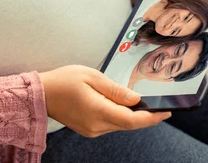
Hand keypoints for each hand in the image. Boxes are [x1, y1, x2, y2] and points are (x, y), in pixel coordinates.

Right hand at [39, 65, 170, 136]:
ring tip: (135, 101)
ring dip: (130, 115)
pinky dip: (118, 116)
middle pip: (128, 124)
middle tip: (156, 104)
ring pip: (120, 125)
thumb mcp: (92, 76)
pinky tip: (118, 105)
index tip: (166, 112)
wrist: (41, 94)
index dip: (152, 118)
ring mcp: (92, 130)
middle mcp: (96, 126)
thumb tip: (136, 99)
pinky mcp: (89, 130)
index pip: (132, 120)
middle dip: (144, 115)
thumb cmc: (63, 81)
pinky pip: (110, 124)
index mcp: (98, 111)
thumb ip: (116, 89)